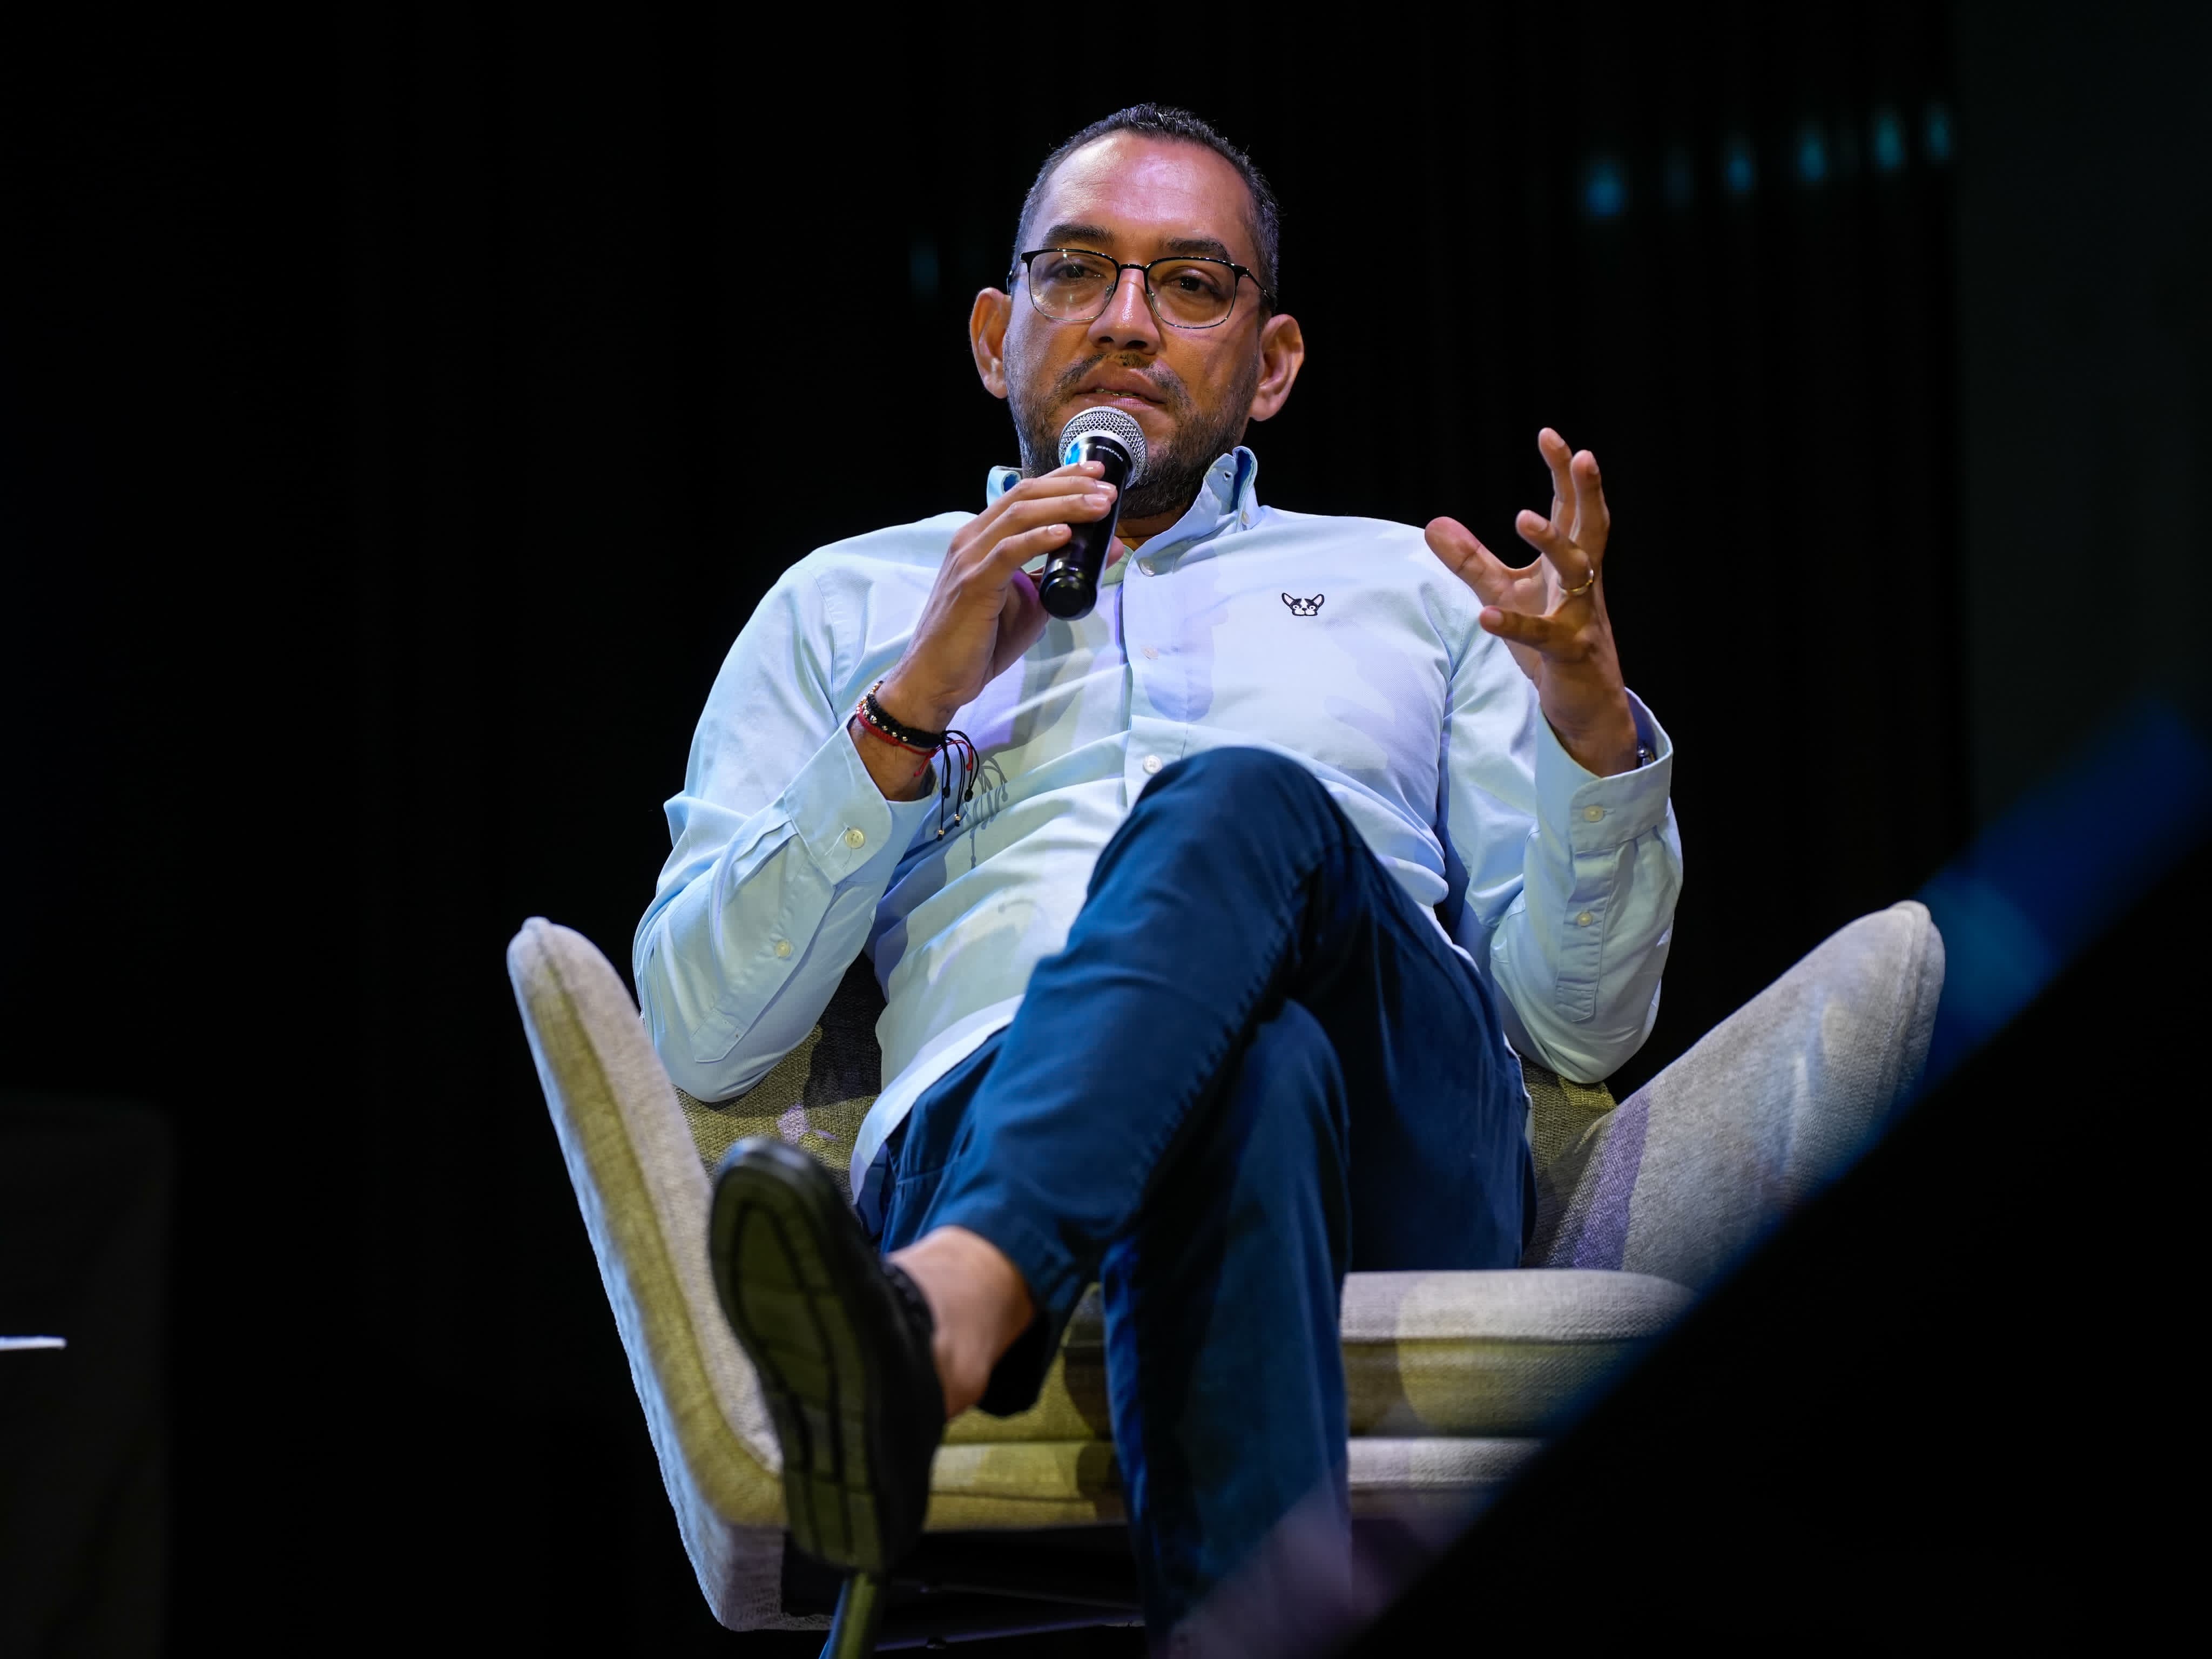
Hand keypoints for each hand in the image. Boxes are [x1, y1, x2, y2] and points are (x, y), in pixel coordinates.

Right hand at [875, 461, 1117, 732]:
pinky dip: (1038, 539)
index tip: (1098, 473)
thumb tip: (1111, 548)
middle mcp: (972, 539)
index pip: (1024, 495)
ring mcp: (969, 559)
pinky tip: (1065, 534)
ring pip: (1019, 516)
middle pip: (1024, 496)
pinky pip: (1008, 553)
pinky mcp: (972, 584)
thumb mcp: (1034, 602)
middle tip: (1108, 487)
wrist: (939, 678)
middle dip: (1070, 487)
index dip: (1062, 478)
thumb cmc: (982, 641)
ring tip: (1099, 506)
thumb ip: (1065, 573)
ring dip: (1063, 506)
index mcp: (983, 538)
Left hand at [1426, 428, 1639, 775]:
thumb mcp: (1505, 594)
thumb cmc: (1551, 641)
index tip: (1550, 435)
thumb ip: (1472, 560)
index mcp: (1570, 564)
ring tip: (1522, 517)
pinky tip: (1486, 616)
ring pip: (1577, 571)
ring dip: (1553, 542)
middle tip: (1581, 454)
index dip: (1563, 473)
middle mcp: (1582, 583)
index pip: (1570, 509)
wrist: (1586, 705)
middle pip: (1590, 527)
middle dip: (1586, 489)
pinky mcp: (1570, 652)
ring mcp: (1580, 616)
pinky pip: (1543, 636)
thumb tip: (1433, 523)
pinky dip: (1514, 625)